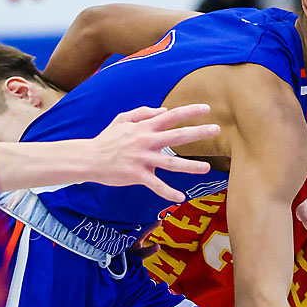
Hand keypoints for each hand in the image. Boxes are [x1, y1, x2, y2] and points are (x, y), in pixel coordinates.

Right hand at [88, 104, 219, 200]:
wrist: (89, 158)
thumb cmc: (108, 139)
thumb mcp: (122, 119)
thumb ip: (144, 113)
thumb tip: (165, 111)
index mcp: (145, 127)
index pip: (171, 116)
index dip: (190, 111)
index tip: (207, 109)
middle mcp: (146, 141)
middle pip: (177, 136)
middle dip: (198, 132)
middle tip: (217, 129)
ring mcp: (142, 159)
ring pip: (171, 163)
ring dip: (191, 166)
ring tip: (208, 168)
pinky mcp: (137, 175)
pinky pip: (156, 185)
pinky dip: (168, 192)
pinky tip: (181, 198)